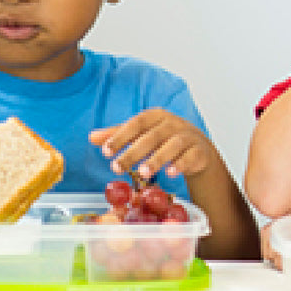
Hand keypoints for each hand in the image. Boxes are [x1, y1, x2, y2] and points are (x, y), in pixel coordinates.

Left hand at [89, 108, 211, 181]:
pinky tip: (169, 174)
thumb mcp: (142, 134)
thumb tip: (92, 137)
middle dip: (133, 152)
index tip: (105, 151)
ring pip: (172, 145)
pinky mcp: (198, 151)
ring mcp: (187, 136)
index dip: (121, 136)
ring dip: (156, 159)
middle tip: (116, 168)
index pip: (136, 123)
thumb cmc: (165, 139)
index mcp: (156, 116)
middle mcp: (172, 124)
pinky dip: (180, 164)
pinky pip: (190, 157)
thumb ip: (119, 135)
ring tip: (142, 173)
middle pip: (152, 136)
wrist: (198, 147)